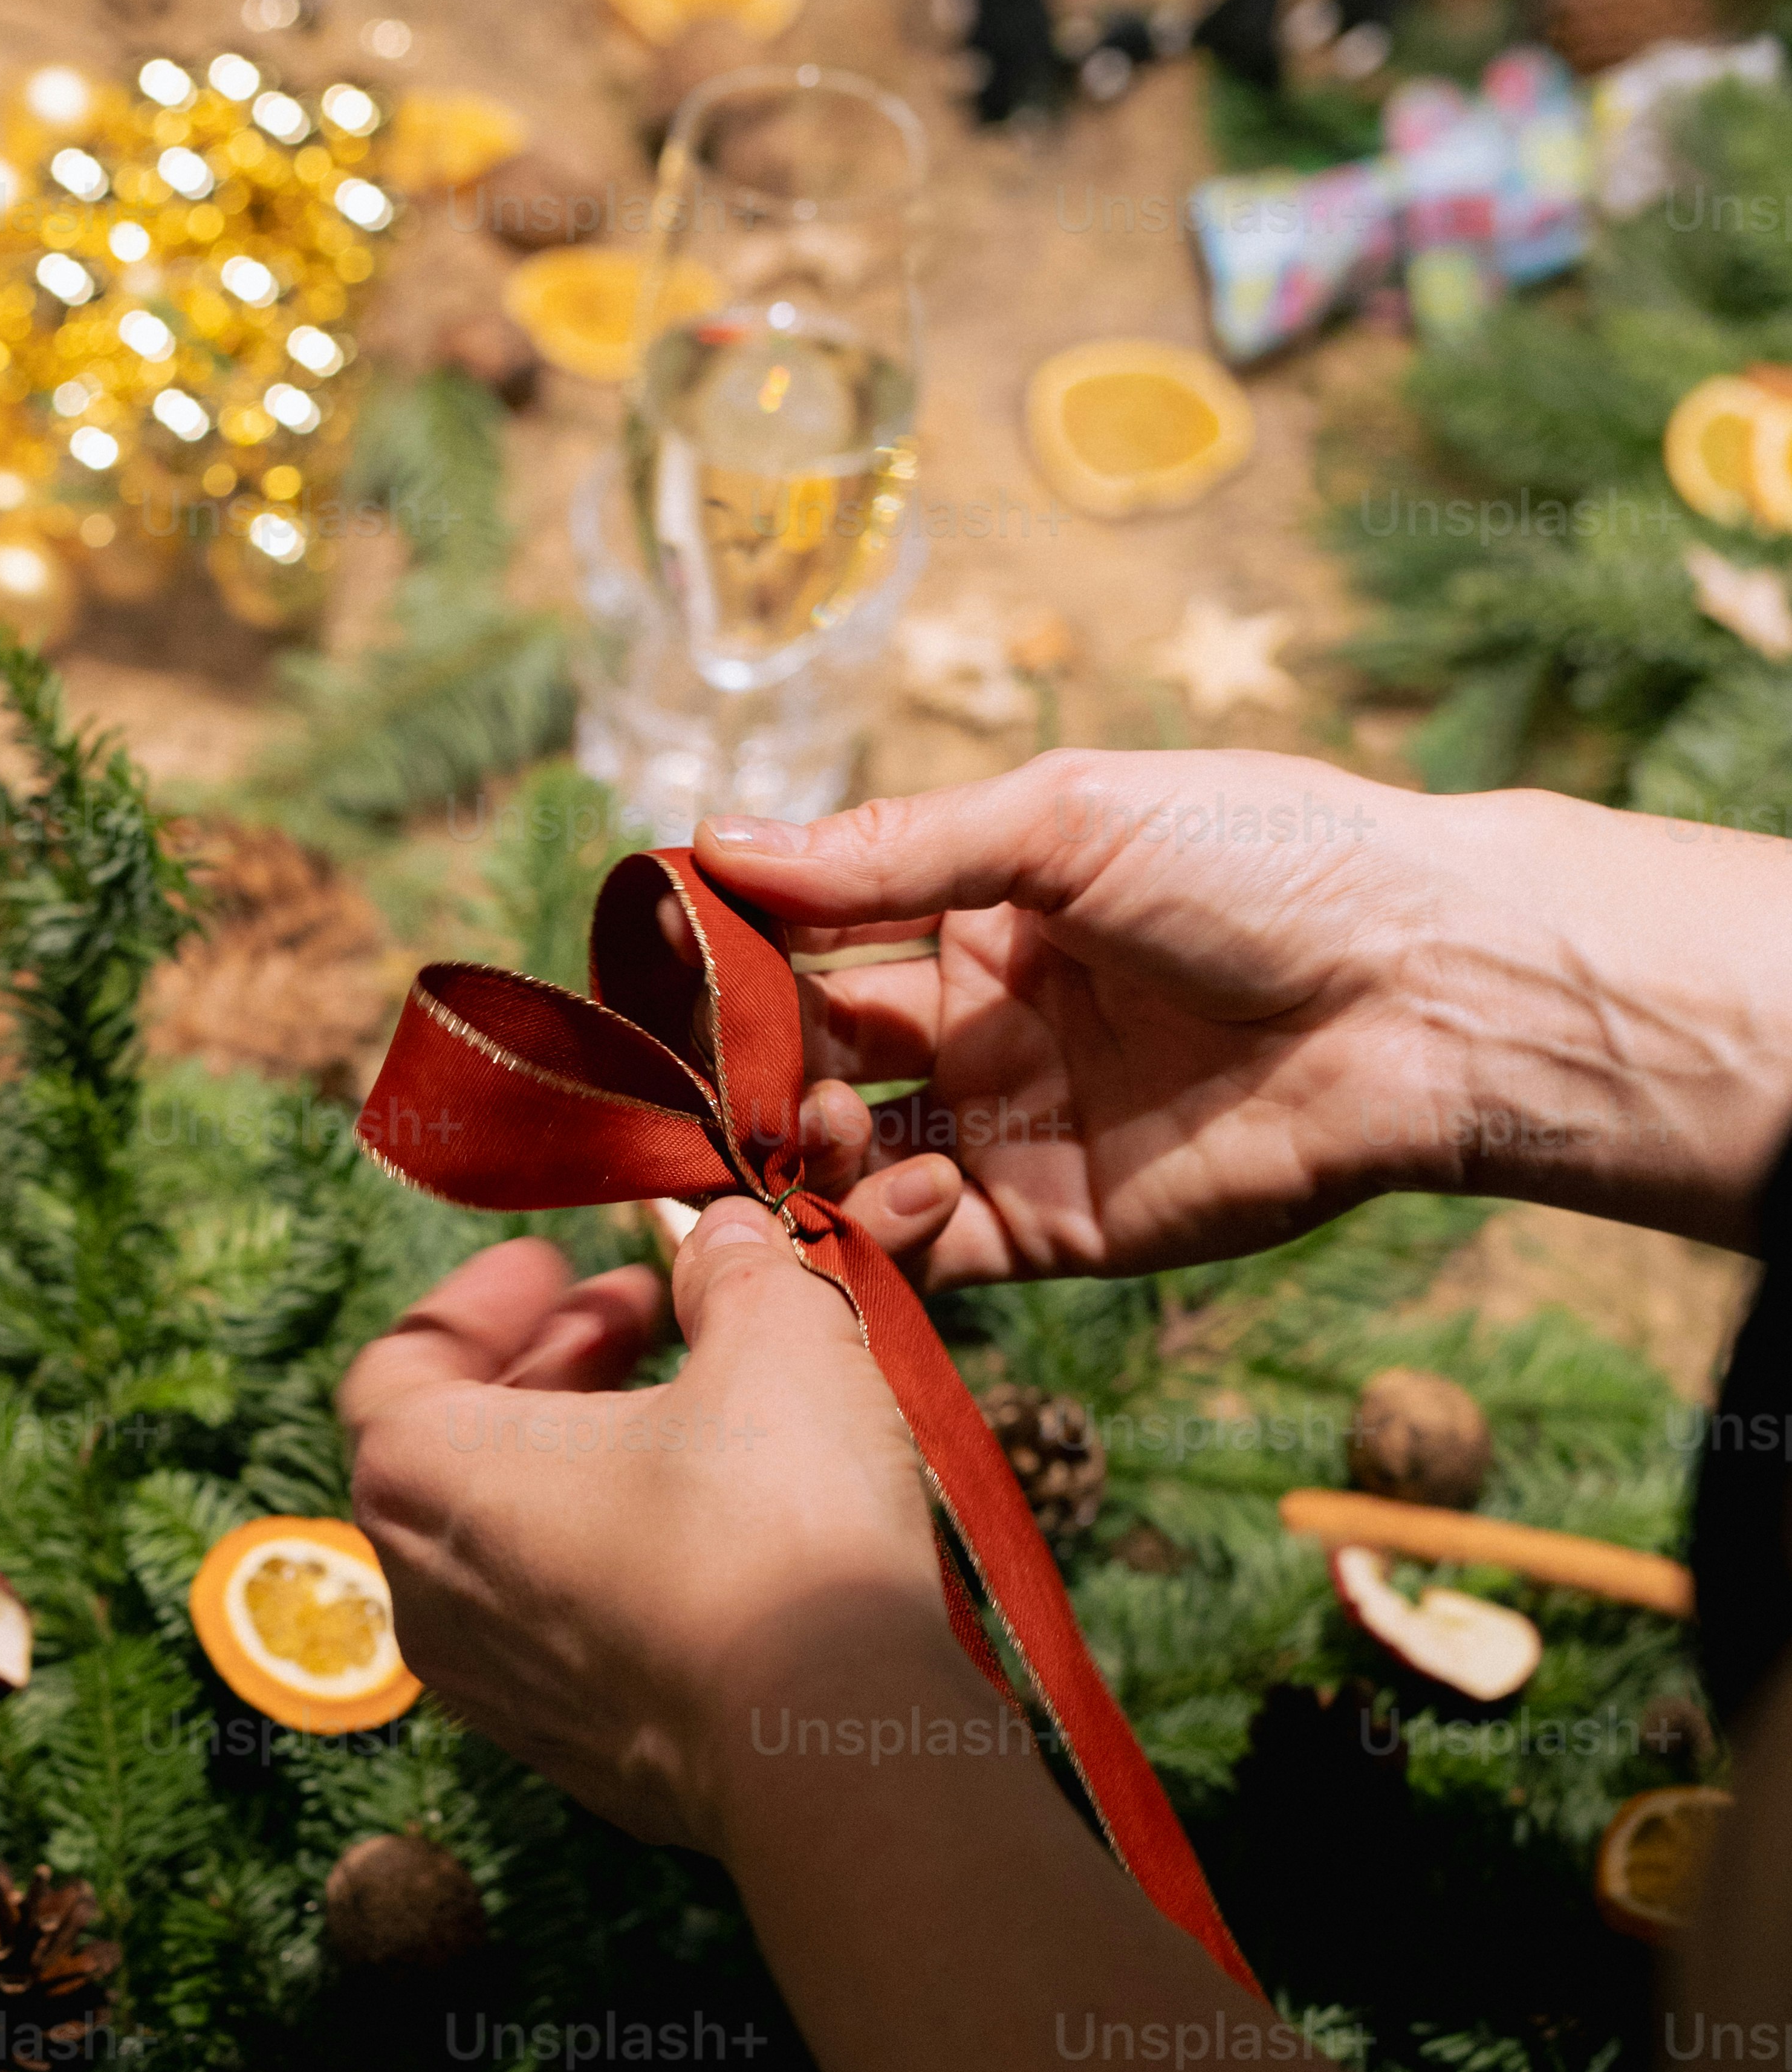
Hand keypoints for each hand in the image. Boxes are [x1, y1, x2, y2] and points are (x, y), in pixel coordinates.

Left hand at [338, 1215, 957, 1851]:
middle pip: (451, 1454)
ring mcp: (499, 1692)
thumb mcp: (776, 1338)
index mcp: (427, 1477)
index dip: (478, 1300)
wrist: (831, 1748)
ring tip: (690, 1418)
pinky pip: (572, 1634)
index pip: (398, 1362)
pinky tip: (718, 1537)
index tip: (558, 1262)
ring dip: (585, 1469)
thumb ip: (741, 1272)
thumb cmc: (773, 1524)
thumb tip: (733, 1241)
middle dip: (547, 1369)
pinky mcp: (578, 1757)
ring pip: (512, 1550)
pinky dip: (618, 1565)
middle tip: (642, 1318)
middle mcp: (430, 1595)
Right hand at [699, 746, 1479, 1287]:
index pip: (811, 932)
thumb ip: (889, 852)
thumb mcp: (1063, 821)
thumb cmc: (1262, 861)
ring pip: (846, 1160)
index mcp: (977, 908)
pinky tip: (876, 1196)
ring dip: (795, 1151)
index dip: (729, 949)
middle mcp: (977, 1022)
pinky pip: (924, 1250)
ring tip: (801, 1129)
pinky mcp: (1051, 1227)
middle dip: (743, 1064)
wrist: (1417, 990)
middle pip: (808, 1052)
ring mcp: (1008, 1129)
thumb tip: (714, 840)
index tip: (654, 957)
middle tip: (699, 1074)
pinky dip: (874, 1235)